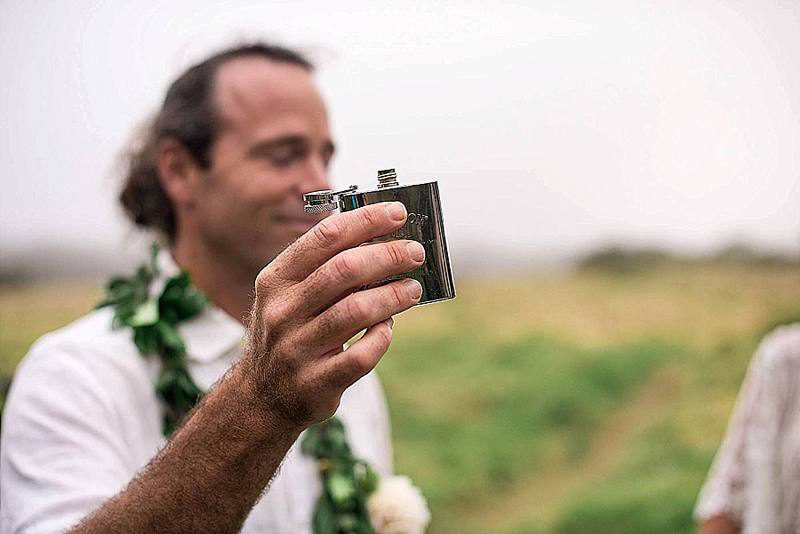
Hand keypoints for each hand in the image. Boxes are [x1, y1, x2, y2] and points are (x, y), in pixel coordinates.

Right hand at [243, 201, 424, 428]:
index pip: (324, 238)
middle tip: (414, 253)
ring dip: (393, 295)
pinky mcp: (316, 383)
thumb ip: (325, 269)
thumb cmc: (290, 333)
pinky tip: (388, 328)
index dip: (365, 221)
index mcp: (276, 281)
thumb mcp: (290, 296)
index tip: (397, 213)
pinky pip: (361, 355)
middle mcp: (282, 312)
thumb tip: (379, 237)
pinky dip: (382, 337)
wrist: (262, 397)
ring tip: (413, 289)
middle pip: (344, 270)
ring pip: (356, 311)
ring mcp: (297, 349)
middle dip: (387, 255)